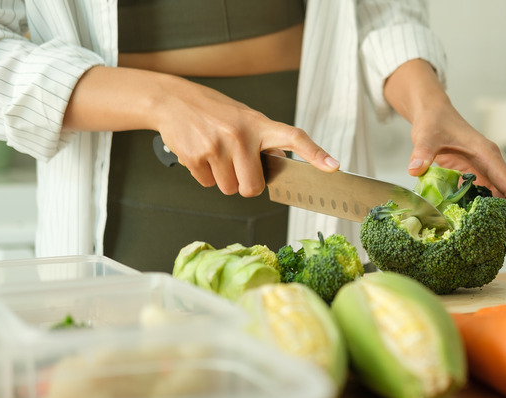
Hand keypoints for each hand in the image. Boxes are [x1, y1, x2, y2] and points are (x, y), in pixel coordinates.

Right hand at [63, 66, 339, 196]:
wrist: (173, 101)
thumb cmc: (214, 112)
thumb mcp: (245, 118)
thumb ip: (264, 141)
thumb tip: (283, 167)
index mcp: (259, 124)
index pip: (294, 138)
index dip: (314, 154)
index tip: (332, 167)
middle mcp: (240, 135)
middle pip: (252, 187)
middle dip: (245, 185)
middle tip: (237, 167)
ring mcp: (217, 146)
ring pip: (228, 188)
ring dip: (222, 179)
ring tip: (215, 154)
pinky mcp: (196, 156)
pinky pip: (207, 184)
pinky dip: (204, 175)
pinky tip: (200, 153)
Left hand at [383, 60, 505, 242]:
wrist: (431, 112)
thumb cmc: (433, 120)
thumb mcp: (426, 135)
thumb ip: (422, 151)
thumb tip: (414, 168)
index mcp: (487, 155)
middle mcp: (489, 164)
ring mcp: (482, 170)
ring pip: (497, 198)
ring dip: (498, 218)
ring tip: (493, 243)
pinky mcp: (472, 175)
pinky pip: (482, 196)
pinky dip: (482, 212)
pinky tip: (476, 228)